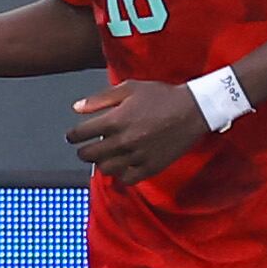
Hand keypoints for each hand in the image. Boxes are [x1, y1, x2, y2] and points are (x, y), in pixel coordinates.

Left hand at [68, 80, 214, 183]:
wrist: (193, 110)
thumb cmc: (160, 96)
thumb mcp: (129, 88)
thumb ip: (100, 99)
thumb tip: (76, 108)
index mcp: (116, 120)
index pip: (80, 133)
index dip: (72, 136)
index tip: (72, 137)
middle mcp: (124, 141)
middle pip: (89, 154)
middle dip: (82, 151)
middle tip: (84, 148)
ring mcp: (138, 156)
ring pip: (106, 169)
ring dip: (100, 163)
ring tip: (103, 157)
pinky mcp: (152, 167)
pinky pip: (127, 179)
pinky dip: (120, 174)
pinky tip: (121, 166)